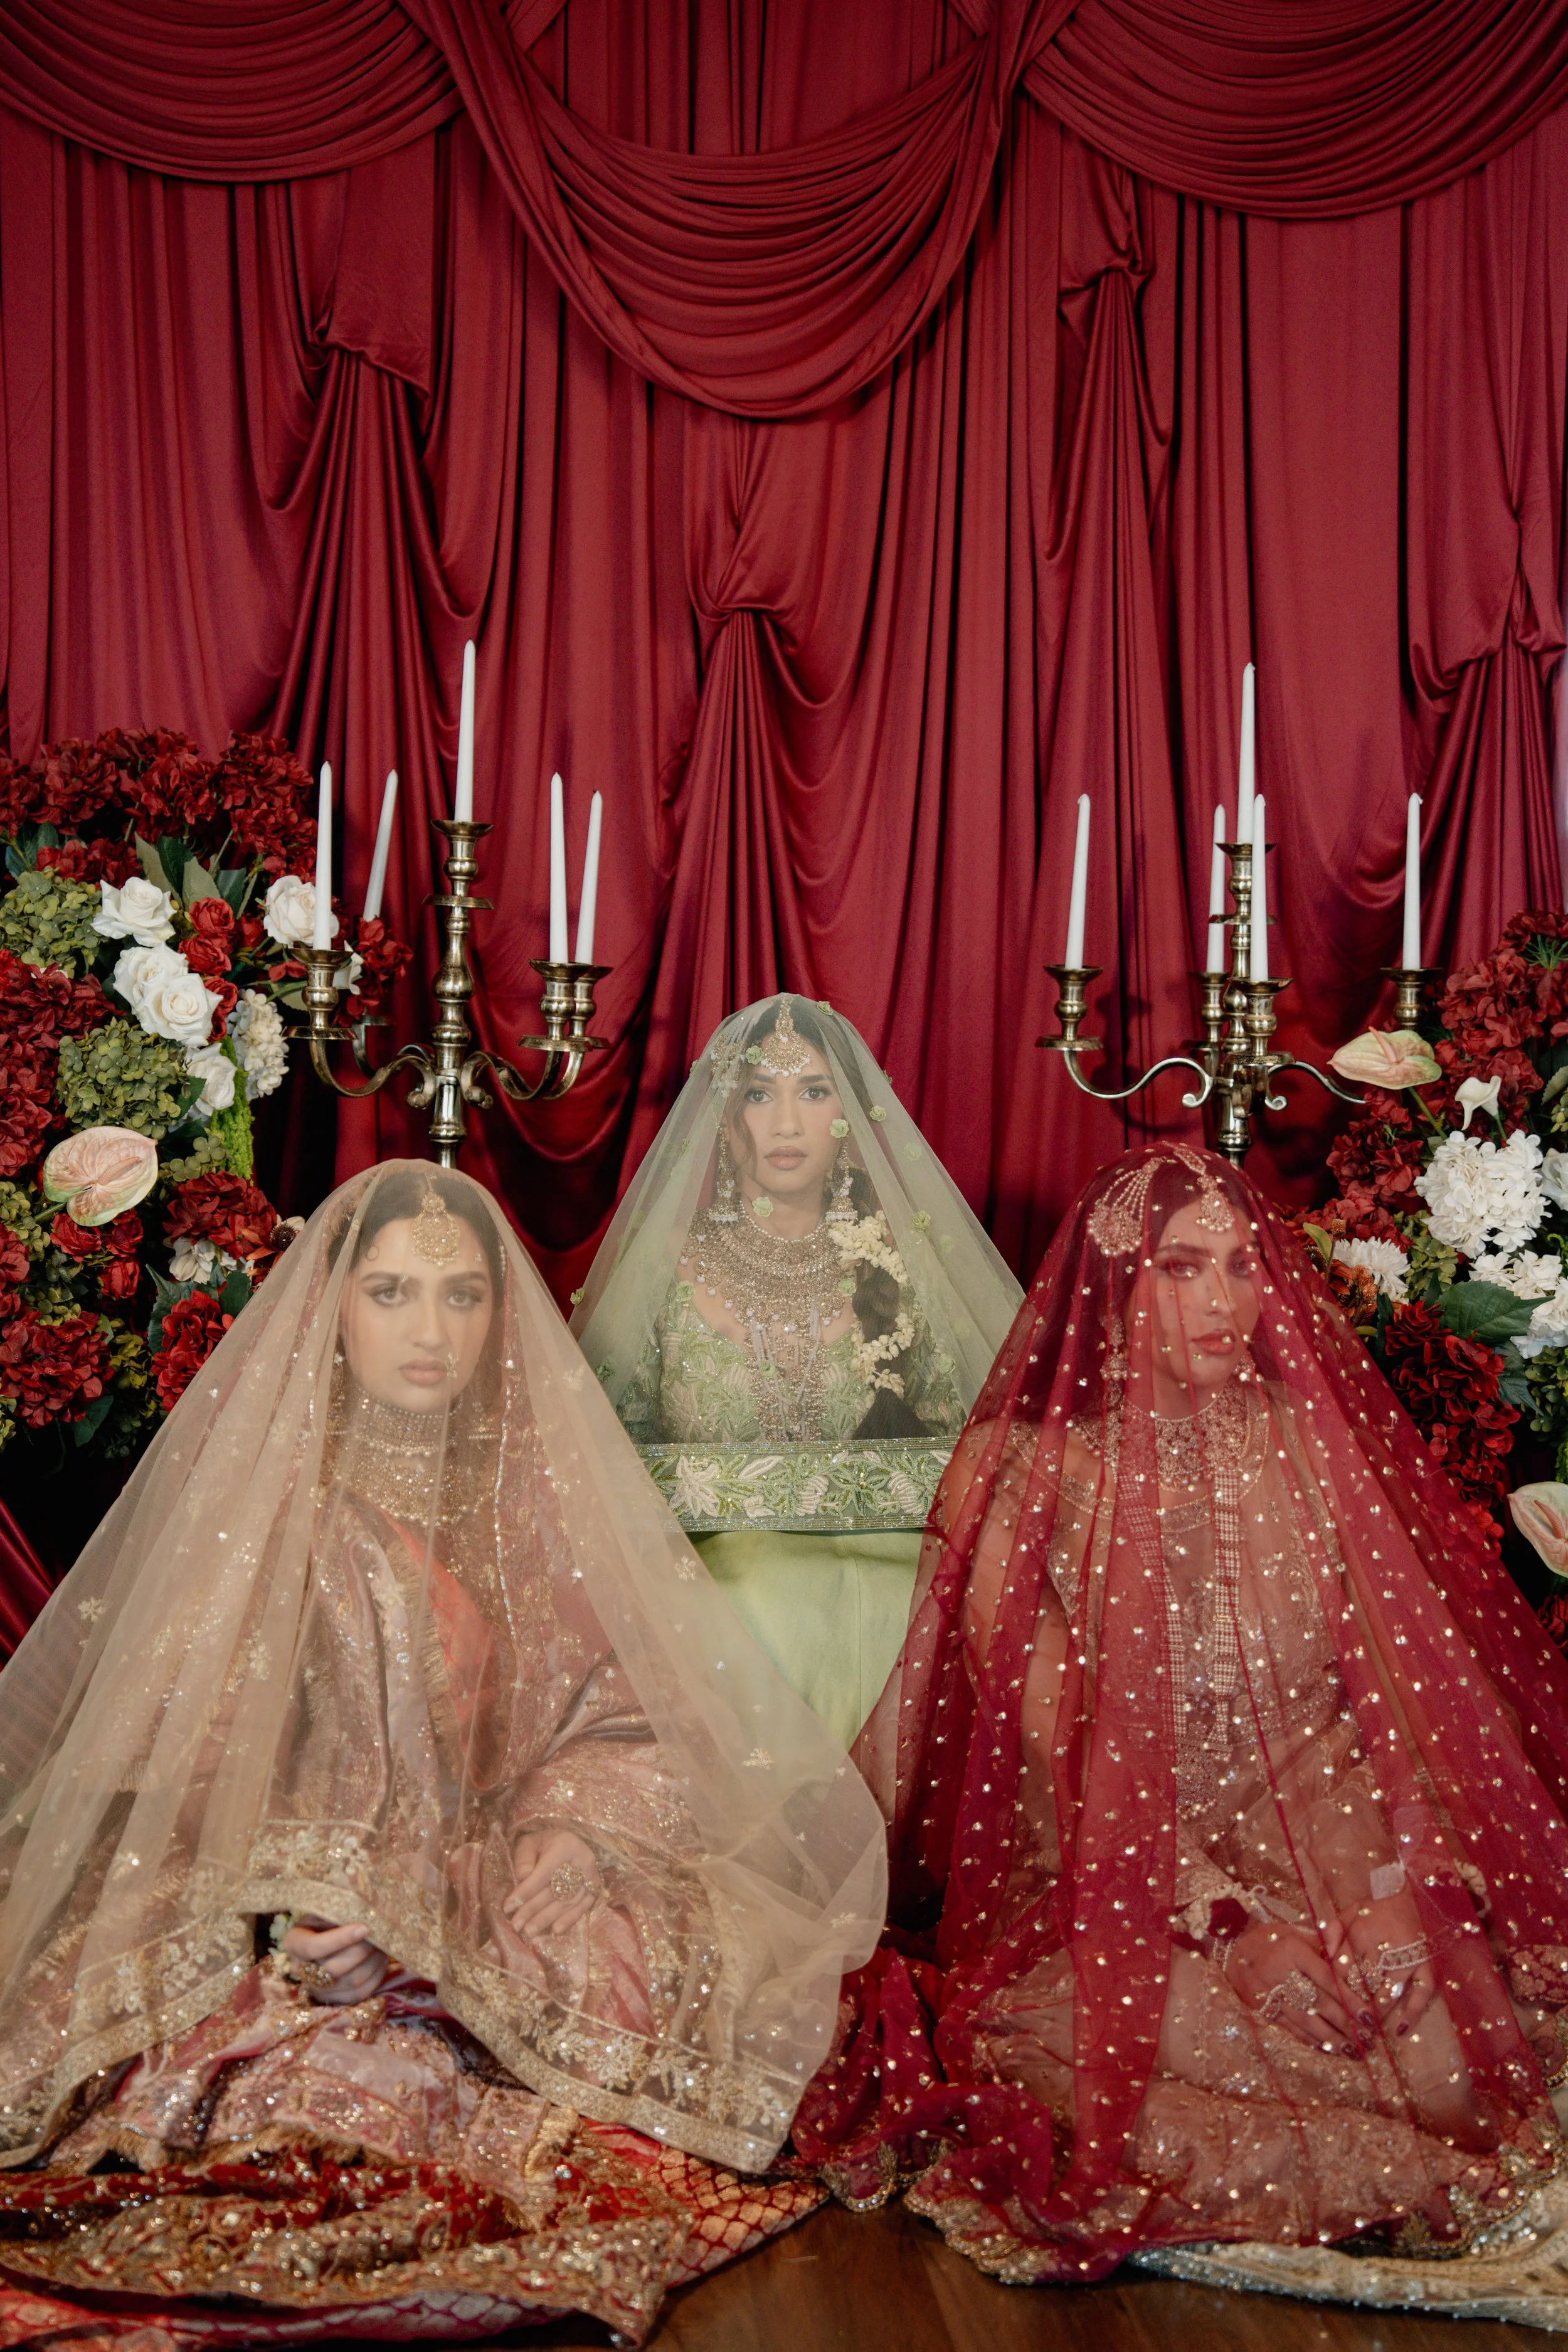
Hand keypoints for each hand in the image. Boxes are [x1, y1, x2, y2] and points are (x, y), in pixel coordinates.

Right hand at [281, 1917, 389, 2004]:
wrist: (328, 1934)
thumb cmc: (327, 1916)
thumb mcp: (325, 1908)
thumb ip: (338, 1911)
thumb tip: (363, 1913)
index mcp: (293, 1943)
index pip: (313, 1947)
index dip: (340, 1939)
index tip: (364, 1927)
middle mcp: (300, 1969)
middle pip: (334, 1968)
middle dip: (362, 1950)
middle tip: (378, 1934)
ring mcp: (316, 1988)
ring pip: (350, 1982)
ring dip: (373, 1962)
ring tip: (383, 1944)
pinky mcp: (334, 1998)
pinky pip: (359, 1993)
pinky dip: (375, 1976)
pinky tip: (381, 1959)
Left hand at [503, 1831, 599, 1939]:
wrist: (567, 1843)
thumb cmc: (545, 1844)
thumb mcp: (530, 1842)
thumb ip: (524, 1858)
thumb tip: (523, 1878)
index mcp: (565, 1845)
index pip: (544, 1873)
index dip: (526, 1891)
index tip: (508, 1906)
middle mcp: (582, 1860)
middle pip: (555, 1890)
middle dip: (532, 1909)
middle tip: (516, 1925)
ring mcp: (592, 1875)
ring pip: (567, 1901)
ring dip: (547, 1919)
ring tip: (528, 1932)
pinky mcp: (595, 1887)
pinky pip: (583, 1907)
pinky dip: (569, 1919)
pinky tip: (555, 1930)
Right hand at [1223, 1920, 1366, 2056]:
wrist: (1229, 1946)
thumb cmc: (1269, 1938)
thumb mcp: (1294, 1932)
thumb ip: (1322, 1941)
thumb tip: (1346, 1951)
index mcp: (1293, 1951)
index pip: (1327, 1979)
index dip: (1349, 1999)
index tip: (1369, 2016)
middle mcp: (1281, 1972)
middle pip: (1319, 2003)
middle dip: (1345, 2024)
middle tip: (1367, 2039)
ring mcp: (1269, 1992)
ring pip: (1305, 2020)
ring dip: (1330, 2038)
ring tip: (1351, 2050)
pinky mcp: (1260, 2008)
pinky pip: (1288, 2027)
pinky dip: (1308, 2040)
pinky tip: (1325, 2049)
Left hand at [1344, 1888, 1436, 2039]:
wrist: (1409, 1893)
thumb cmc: (1374, 1908)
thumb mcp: (1348, 1912)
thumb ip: (1332, 1931)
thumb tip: (1324, 1955)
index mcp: (1363, 1934)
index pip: (1345, 1968)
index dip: (1338, 1987)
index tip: (1331, 2003)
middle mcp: (1386, 1948)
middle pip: (1367, 1983)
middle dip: (1356, 2004)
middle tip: (1348, 2025)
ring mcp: (1409, 1958)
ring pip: (1390, 1990)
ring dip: (1378, 2011)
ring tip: (1367, 2030)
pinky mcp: (1427, 1965)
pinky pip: (1423, 1992)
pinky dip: (1413, 2011)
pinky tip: (1402, 2029)